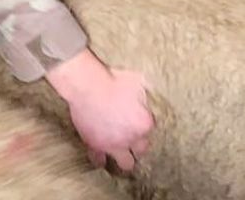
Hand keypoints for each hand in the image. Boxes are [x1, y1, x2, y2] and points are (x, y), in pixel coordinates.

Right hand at [45, 48, 153, 172]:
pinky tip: (102, 159)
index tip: (142, 122)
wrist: (89, 86)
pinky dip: (100, 160)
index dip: (146, 126)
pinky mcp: (94, 145)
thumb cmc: (115, 81)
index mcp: (145, 124)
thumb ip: (150, 93)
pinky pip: (98, 160)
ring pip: (125, 164)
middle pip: (141, 151)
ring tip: (124, 157)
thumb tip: (155, 92)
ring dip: (125, 160)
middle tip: (135, 144)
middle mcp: (131, 138)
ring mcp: (112, 145)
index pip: (151, 132)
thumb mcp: (140, 82)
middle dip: (139, 148)